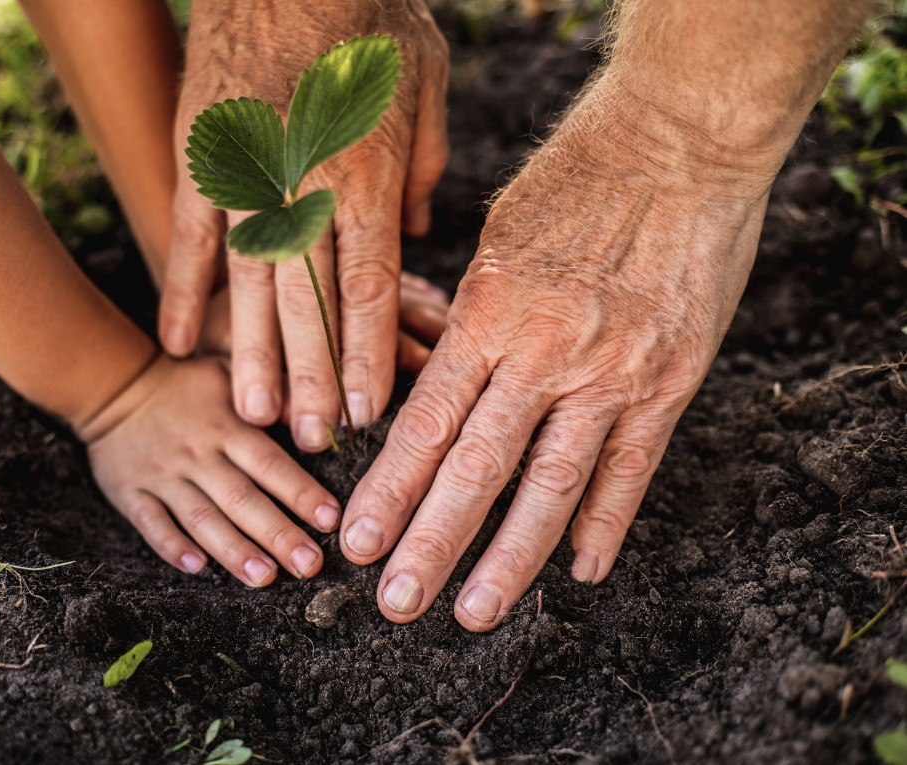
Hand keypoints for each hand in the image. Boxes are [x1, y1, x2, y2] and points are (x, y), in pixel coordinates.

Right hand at [81, 355, 341, 585]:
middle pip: (242, 499)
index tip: (330, 520)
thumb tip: (318, 417)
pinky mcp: (131, 492)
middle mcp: (198, 455)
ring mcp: (163, 475)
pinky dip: (173, 546)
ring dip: (234, 550)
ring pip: (201, 518)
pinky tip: (198, 568)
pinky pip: (151, 523)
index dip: (301, 492)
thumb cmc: (185, 384)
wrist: (114, 385)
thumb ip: (271, 395)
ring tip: (265, 577)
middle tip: (309, 564)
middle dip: (277, 533)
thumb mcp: (229, 372)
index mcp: (227, 427)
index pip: (270, 464)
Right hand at [160, 0, 449, 450]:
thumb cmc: (367, 15)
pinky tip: (178, 346)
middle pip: (311, 303)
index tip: (368, 411)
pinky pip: (189, 241)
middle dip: (315, 378)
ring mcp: (247, 178)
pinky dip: (183, 295)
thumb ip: (423, 165)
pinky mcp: (200, 161)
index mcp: (366, 173)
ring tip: (255, 417)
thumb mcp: (425, 79)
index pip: (369, 287)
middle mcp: (305, 187)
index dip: (368, 355)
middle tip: (316, 441)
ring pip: (249, 287)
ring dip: (252, 356)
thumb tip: (416, 235)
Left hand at [339, 83, 784, 629]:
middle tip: (395, 603)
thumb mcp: (497, 238)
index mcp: (488, 315)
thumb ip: (470, 315)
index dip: (388, 491)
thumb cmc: (576, 176)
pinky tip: (581, 572)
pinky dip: (605, 524)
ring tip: (474, 613)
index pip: (426, 424)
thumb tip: (440, 372)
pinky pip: (631, 469)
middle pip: (476, 470)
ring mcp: (610, 375)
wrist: (681, 140)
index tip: (358, 543)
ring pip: (551, 487)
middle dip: (431, 543)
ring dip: (510, 559)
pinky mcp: (669, 381)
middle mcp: (543, 356)